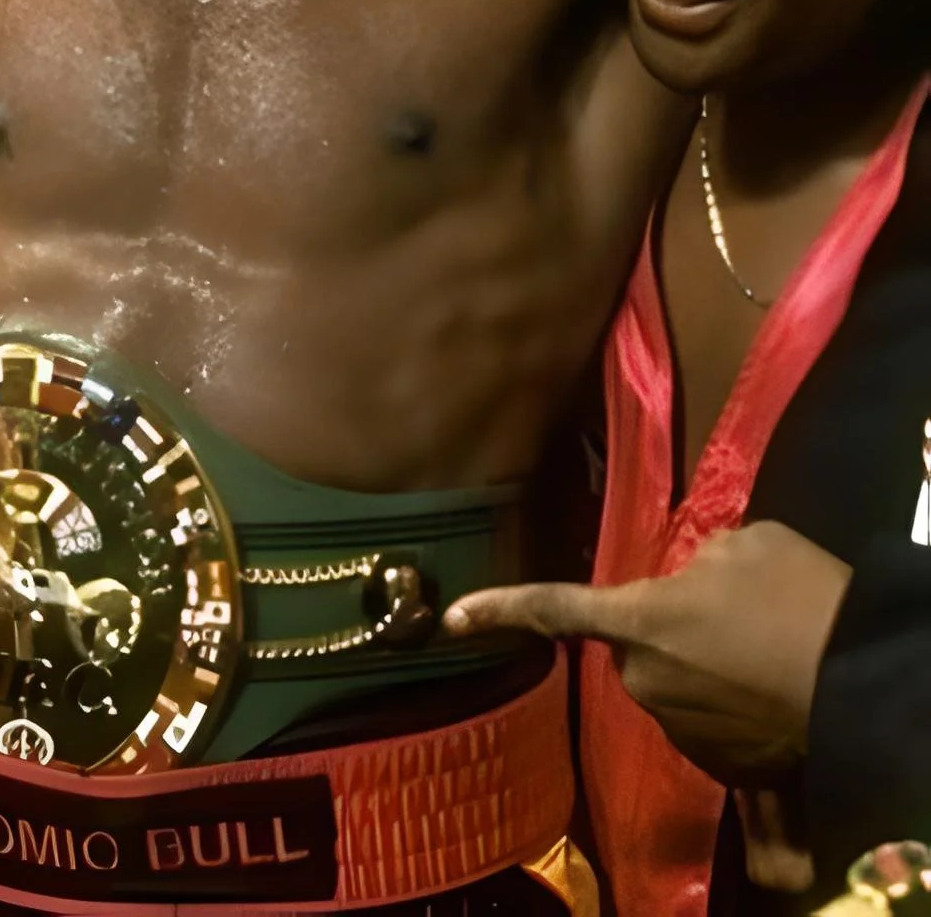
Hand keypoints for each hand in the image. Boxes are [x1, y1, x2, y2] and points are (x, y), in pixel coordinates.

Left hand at [443, 521, 851, 785]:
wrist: (864, 681)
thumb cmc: (797, 599)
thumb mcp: (742, 545)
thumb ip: (696, 563)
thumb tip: (692, 584)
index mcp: (640, 621)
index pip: (554, 610)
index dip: (499, 609)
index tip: (448, 620)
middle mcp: (646, 683)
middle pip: (639, 646)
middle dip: (670, 630)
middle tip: (734, 613)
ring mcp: (684, 732)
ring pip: (678, 685)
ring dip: (708, 668)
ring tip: (767, 648)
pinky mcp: (726, 767)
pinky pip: (712, 727)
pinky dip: (732, 710)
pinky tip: (769, 695)